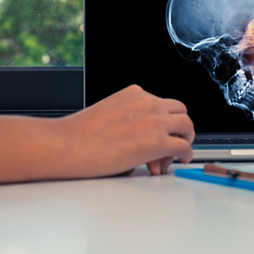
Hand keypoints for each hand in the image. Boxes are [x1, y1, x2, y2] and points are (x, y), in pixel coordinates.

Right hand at [59, 85, 194, 176]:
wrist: (66, 145)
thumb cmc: (77, 135)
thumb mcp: (107, 115)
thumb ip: (128, 121)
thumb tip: (136, 141)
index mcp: (133, 94)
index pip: (161, 103)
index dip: (163, 121)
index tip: (157, 135)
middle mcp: (147, 103)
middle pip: (180, 110)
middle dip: (179, 127)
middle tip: (173, 143)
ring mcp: (154, 121)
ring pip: (187, 125)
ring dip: (185, 139)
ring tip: (177, 153)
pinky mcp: (157, 141)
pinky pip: (184, 146)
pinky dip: (186, 154)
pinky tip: (181, 160)